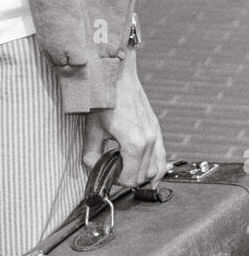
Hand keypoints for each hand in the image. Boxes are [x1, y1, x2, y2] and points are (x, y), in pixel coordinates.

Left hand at [82, 50, 165, 187]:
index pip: (130, 178)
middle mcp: (149, 141)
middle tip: (113, 168)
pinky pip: (163, 157)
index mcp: (134, 144)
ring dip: (142, 174)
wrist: (117, 75)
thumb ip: (91, 152)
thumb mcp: (92, 127)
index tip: (108, 173)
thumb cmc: (104, 98)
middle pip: (144, 176)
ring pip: (156, 170)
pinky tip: (149, 172)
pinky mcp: (157, 129)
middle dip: (128, 177)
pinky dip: (158, 167)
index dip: (117, 180)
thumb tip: (91, 167)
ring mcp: (156, 135)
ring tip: (127, 168)